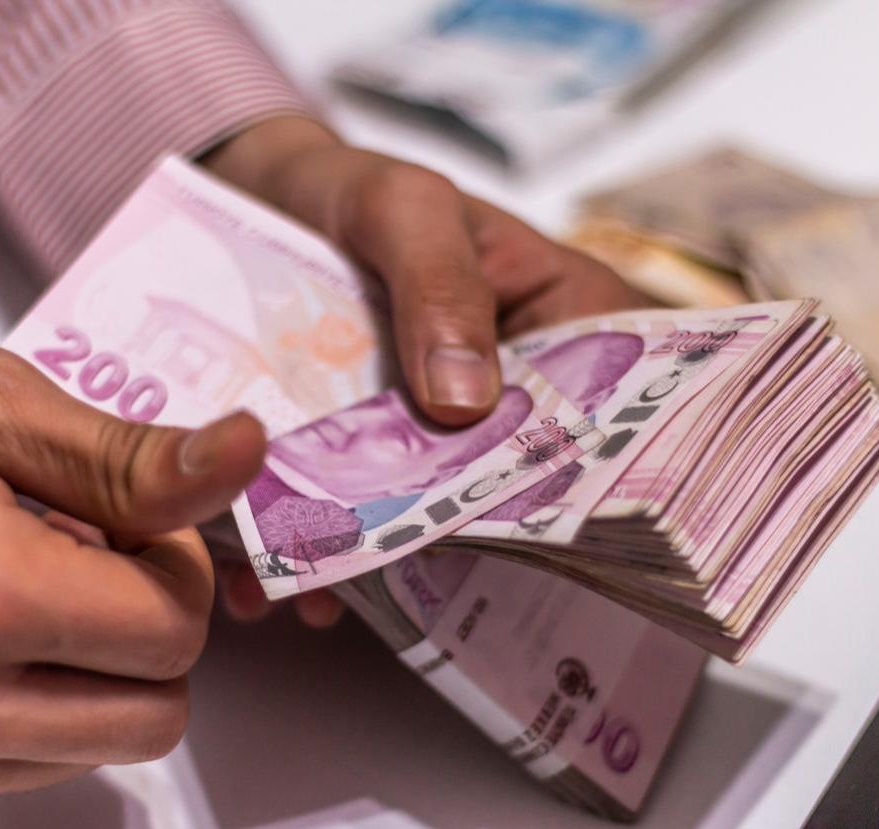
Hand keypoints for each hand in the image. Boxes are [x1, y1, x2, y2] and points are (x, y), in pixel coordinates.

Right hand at [0, 316, 265, 828]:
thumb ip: (124, 455)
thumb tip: (244, 456)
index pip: (177, 631)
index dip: (175, 566)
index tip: (126, 521)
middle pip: (156, 711)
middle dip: (148, 628)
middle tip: (83, 555)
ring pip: (93, 747)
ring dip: (89, 672)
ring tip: (8, 589)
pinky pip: (16, 771)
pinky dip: (24, 709)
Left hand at [203, 116, 644, 625]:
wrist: (263, 198)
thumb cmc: (357, 188)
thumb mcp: (403, 209)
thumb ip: (439, 286)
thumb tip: (467, 404)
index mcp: (568, 322)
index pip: (615, 411)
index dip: (596, 478)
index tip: (553, 540)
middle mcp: (519, 392)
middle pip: (521, 483)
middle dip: (470, 537)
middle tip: (416, 576)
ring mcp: (448, 435)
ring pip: (438, 513)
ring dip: (386, 560)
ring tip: (318, 592)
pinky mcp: (380, 458)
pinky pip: (367, 517)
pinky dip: (325, 550)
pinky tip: (280, 583)